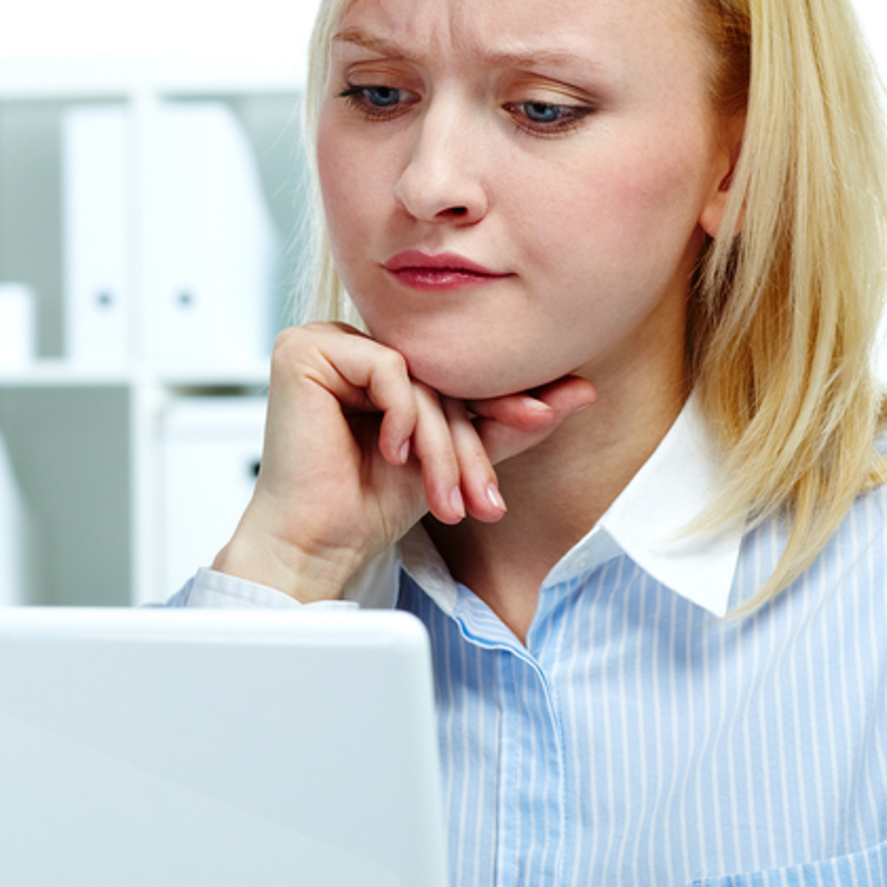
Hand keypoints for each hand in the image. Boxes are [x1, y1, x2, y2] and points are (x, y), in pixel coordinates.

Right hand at [212, 323, 594, 602]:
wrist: (316, 546)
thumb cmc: (368, 505)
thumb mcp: (453, 459)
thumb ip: (509, 423)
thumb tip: (583, 390)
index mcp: (378, 358)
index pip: (453, 367)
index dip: (500, 398)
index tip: (543, 417)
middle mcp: (350, 342)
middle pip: (437, 373)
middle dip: (469, 441)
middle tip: (485, 498)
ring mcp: (323, 340)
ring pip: (417, 375)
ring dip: (442, 444)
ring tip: (444, 497)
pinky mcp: (303, 349)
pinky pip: (385, 367)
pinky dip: (402, 416)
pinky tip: (392, 454)